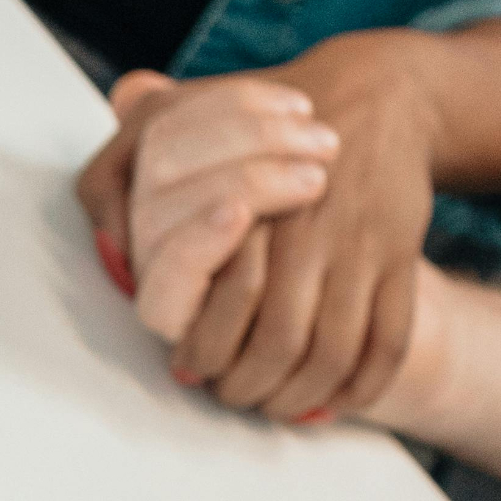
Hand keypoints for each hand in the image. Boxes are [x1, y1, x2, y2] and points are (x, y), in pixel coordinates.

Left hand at [77, 38, 429, 421]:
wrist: (378, 94)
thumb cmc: (267, 120)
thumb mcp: (182, 119)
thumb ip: (121, 170)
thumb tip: (102, 228)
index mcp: (241, 203)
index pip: (221, 300)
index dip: (202, 346)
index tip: (190, 368)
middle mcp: (301, 228)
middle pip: (277, 340)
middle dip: (251, 385)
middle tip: (233, 398)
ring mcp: (356, 243)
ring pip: (332, 350)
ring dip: (303, 393)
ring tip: (279, 407)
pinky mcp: (399, 252)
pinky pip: (388, 339)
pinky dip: (365, 382)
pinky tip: (339, 398)